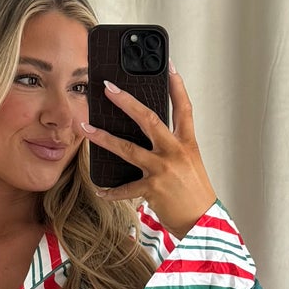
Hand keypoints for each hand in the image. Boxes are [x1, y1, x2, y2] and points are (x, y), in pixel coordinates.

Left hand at [83, 65, 217, 241]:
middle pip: (149, 119)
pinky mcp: (152, 189)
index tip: (169, 67)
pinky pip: (125, 188)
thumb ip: (172, 146)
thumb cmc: (194, 192)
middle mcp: (175, 152)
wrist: (202, 222)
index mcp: (187, 143)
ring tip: (85, 129)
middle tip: (108, 89)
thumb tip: (149, 134)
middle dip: (126, 102)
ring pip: (128, 149)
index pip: (184, 108)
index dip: (177, 86)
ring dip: (103, 138)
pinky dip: (111, 190)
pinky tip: (100, 189)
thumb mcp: (189, 162)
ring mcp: (162, 169)